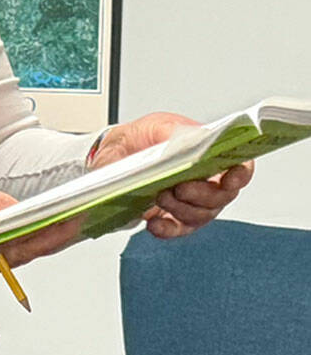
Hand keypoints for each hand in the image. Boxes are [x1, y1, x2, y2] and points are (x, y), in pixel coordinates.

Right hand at [0, 172, 81, 280]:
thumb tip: (21, 211)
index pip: (7, 243)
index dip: (40, 234)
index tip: (64, 223)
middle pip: (12, 257)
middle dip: (45, 240)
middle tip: (74, 223)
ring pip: (6, 262)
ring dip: (33, 245)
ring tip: (58, 226)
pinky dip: (14, 248)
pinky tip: (29, 234)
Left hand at [89, 111, 254, 238]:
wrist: (114, 155)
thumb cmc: (140, 138)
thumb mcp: (154, 126)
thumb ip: (172, 131)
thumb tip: (187, 141)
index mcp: (208, 154)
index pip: (238, 167)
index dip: (240, 175)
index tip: (230, 180)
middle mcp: (205, 181)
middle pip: (221, 196)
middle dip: (202, 195)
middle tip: (180, 188)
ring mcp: (190, 202)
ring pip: (200, 215)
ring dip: (181, 209)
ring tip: (160, 197)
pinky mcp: (171, 218)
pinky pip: (176, 229)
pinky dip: (166, 229)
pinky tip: (154, 223)